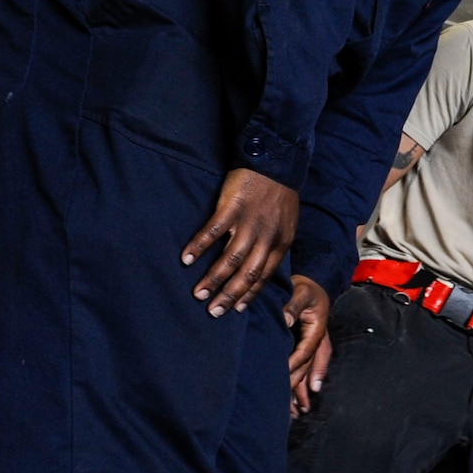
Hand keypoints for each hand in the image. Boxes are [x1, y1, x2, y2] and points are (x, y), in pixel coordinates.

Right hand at [182, 169, 299, 316]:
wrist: (275, 161)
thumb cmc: (278, 194)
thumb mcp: (285, 223)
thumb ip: (274, 245)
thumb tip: (261, 265)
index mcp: (280, 242)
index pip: (264, 276)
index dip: (249, 295)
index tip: (235, 309)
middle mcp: (267, 236)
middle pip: (247, 274)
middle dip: (229, 295)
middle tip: (213, 311)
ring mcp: (249, 222)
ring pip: (231, 258)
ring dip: (213, 278)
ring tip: (198, 294)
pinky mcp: (233, 207)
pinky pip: (214, 232)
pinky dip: (200, 247)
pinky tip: (186, 259)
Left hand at [286, 275, 330, 415]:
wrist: (312, 284)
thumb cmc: (304, 287)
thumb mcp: (300, 291)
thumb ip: (293, 305)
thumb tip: (286, 321)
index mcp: (318, 328)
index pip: (305, 351)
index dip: (294, 366)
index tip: (282, 378)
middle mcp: (319, 340)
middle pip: (309, 366)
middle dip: (301, 387)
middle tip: (292, 406)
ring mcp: (316, 345)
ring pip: (311, 371)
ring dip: (305, 391)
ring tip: (299, 411)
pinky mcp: (310, 347)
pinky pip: (309, 368)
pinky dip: (305, 384)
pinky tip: (301, 399)